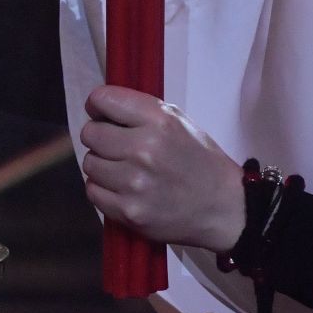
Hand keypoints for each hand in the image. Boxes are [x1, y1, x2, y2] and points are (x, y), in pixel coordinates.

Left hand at [80, 85, 245, 252]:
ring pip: (90, 163)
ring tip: (123, 168)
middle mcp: (143, 149)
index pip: (103, 100)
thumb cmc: (198, 159)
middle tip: (115, 145)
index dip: (98, 106)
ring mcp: (134, 183)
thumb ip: (139, 111)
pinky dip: (103, 189)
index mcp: (158, 120)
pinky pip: (93, 192)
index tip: (103, 115)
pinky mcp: (129, 212)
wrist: (222, 207)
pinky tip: (122, 188)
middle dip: (99, 136)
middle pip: (90, 133)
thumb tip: (99, 109)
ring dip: (102, 164)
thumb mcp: (178, 120)